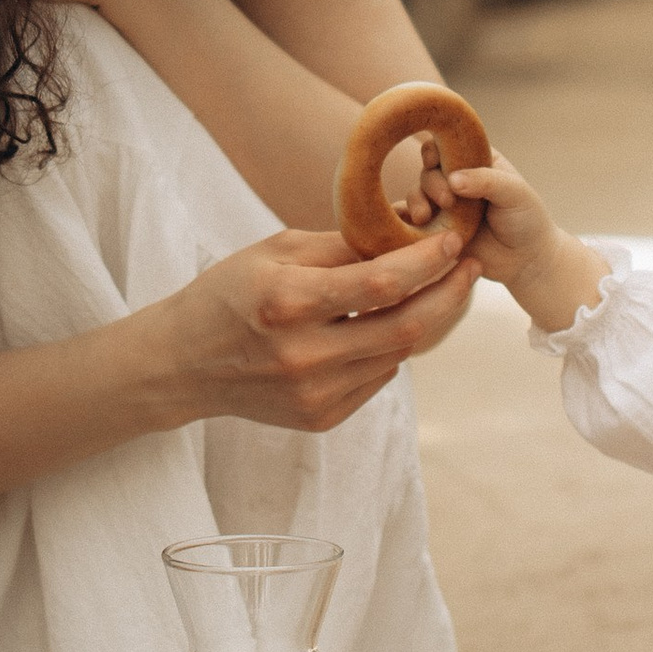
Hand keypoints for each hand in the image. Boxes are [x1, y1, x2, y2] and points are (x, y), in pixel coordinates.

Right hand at [149, 218, 476, 435]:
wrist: (183, 364)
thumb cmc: (228, 294)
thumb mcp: (275, 251)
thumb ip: (341, 245)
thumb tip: (405, 233)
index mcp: (287, 303)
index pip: (379, 284)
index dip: (426, 263)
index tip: (452, 243)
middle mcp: (303, 356)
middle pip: (404, 329)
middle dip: (447, 296)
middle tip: (469, 269)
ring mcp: (314, 394)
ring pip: (396, 355)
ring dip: (424, 321)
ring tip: (435, 291)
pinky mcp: (320, 418)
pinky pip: (377, 379)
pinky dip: (391, 349)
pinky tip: (389, 325)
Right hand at [422, 148, 608, 334]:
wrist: (526, 260)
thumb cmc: (526, 219)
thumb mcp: (514, 193)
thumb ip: (486, 181)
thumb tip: (452, 179)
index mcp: (475, 159)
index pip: (448, 144)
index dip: (437, 149)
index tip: (436, 161)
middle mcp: (457, 178)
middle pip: (429, 169)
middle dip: (432, 182)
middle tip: (448, 200)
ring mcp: (445, 204)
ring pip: (418, 192)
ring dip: (418, 200)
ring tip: (425, 216)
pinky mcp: (437, 228)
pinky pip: (415, 220)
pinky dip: (410, 219)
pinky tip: (414, 225)